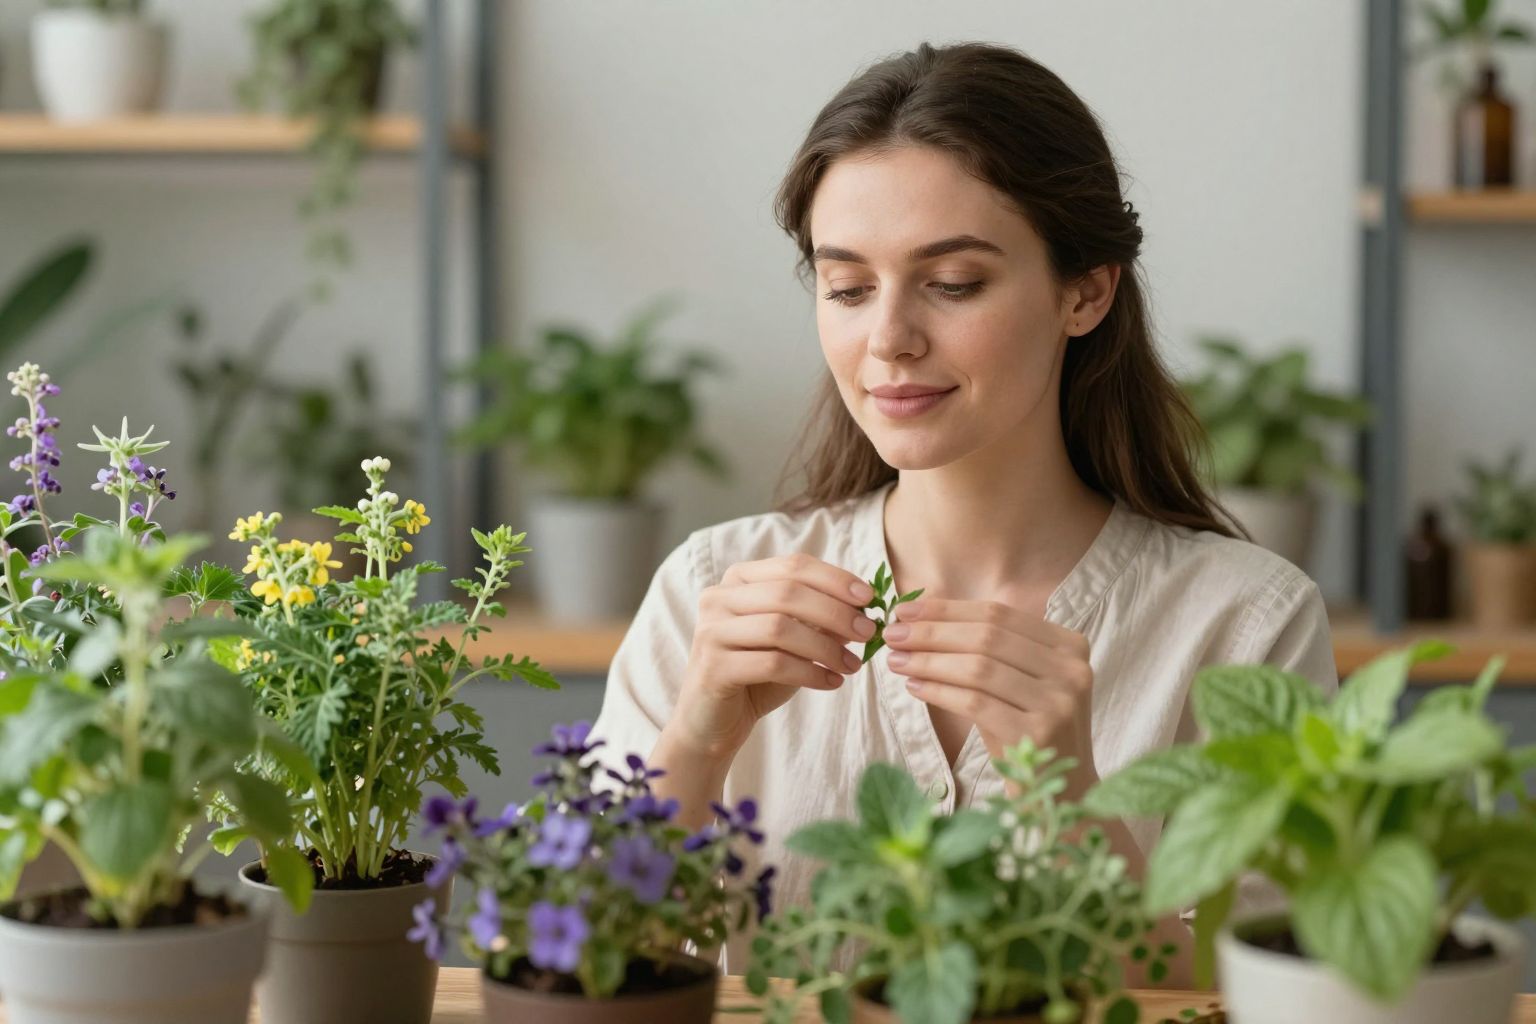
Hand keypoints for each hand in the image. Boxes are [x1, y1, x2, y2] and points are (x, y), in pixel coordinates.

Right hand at [662, 553, 877, 764]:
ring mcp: (712, 631)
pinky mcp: (713, 667)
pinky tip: (831, 682)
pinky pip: (772, 664)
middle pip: (787, 592)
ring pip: (780, 627)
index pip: (792, 566)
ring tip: (852, 665)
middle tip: (868, 632)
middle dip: (835, 611)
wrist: (713, 721)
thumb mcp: (793, 641)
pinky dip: (810, 673)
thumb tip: (864, 608)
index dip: (834, 578)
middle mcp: (719, 598)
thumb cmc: (757, 675)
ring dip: (825, 646)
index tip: (868, 597)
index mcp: (739, 580)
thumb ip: (820, 620)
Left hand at [882, 597, 1098, 797]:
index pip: (998, 614)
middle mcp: (1071, 670)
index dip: (947, 610)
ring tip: (897, 661)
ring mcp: (1058, 702)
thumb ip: (987, 648)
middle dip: (932, 632)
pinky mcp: (1038, 734)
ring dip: (929, 661)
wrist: (1064, 791)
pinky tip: (914, 688)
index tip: (905, 610)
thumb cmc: (1029, 730)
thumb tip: (919, 615)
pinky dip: (939, 692)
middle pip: (987, 637)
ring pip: (979, 668)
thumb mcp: (1020, 681)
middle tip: (893, 635)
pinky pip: (975, 703)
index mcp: (1070, 645)